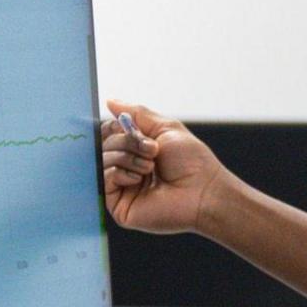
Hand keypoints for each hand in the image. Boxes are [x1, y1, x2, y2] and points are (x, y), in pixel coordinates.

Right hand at [100, 101, 232, 233]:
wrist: (203, 191)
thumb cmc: (192, 162)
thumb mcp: (165, 127)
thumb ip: (137, 114)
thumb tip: (110, 101)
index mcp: (137, 151)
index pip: (109, 133)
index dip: (114, 127)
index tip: (126, 125)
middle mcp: (127, 168)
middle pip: (105, 144)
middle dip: (127, 141)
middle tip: (152, 150)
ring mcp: (122, 188)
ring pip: (103, 160)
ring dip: (128, 157)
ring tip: (151, 166)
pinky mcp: (119, 206)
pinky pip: (104, 179)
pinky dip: (121, 173)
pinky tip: (139, 179)